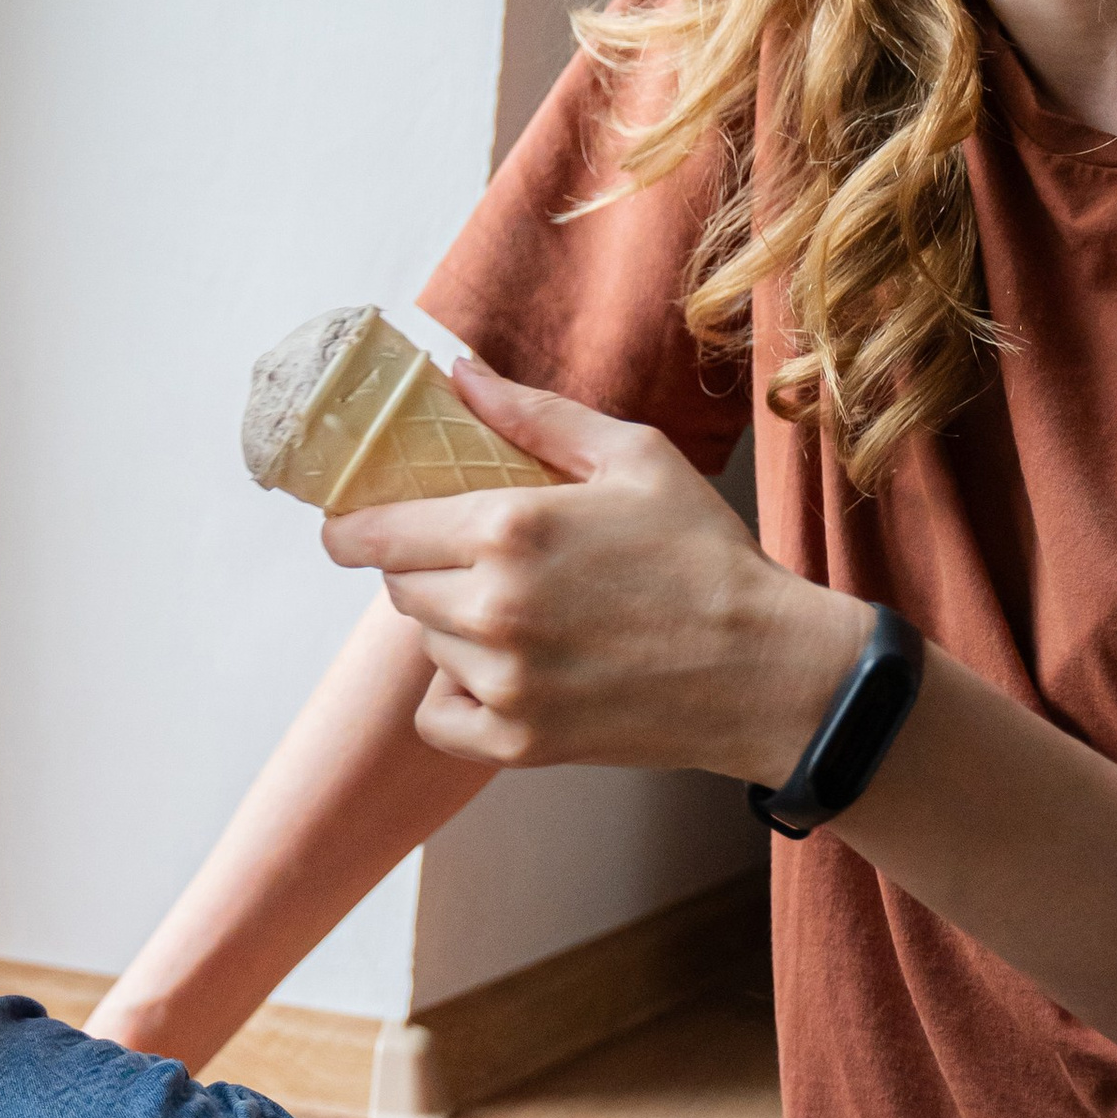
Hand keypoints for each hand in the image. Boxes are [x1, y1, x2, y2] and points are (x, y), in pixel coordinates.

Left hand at [321, 359, 864, 782]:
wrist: (765, 671)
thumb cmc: (705, 555)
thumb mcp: (631, 457)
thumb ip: (532, 414)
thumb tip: (456, 375)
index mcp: (507, 527)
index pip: (372, 532)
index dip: (351, 528)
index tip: (351, 527)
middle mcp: (491, 606)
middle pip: (399, 586)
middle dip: (426, 568)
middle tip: (484, 563)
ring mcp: (501, 681)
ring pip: (427, 645)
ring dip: (453, 628)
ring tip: (526, 615)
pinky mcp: (517, 742)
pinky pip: (437, 715)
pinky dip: (456, 697)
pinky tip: (506, 674)